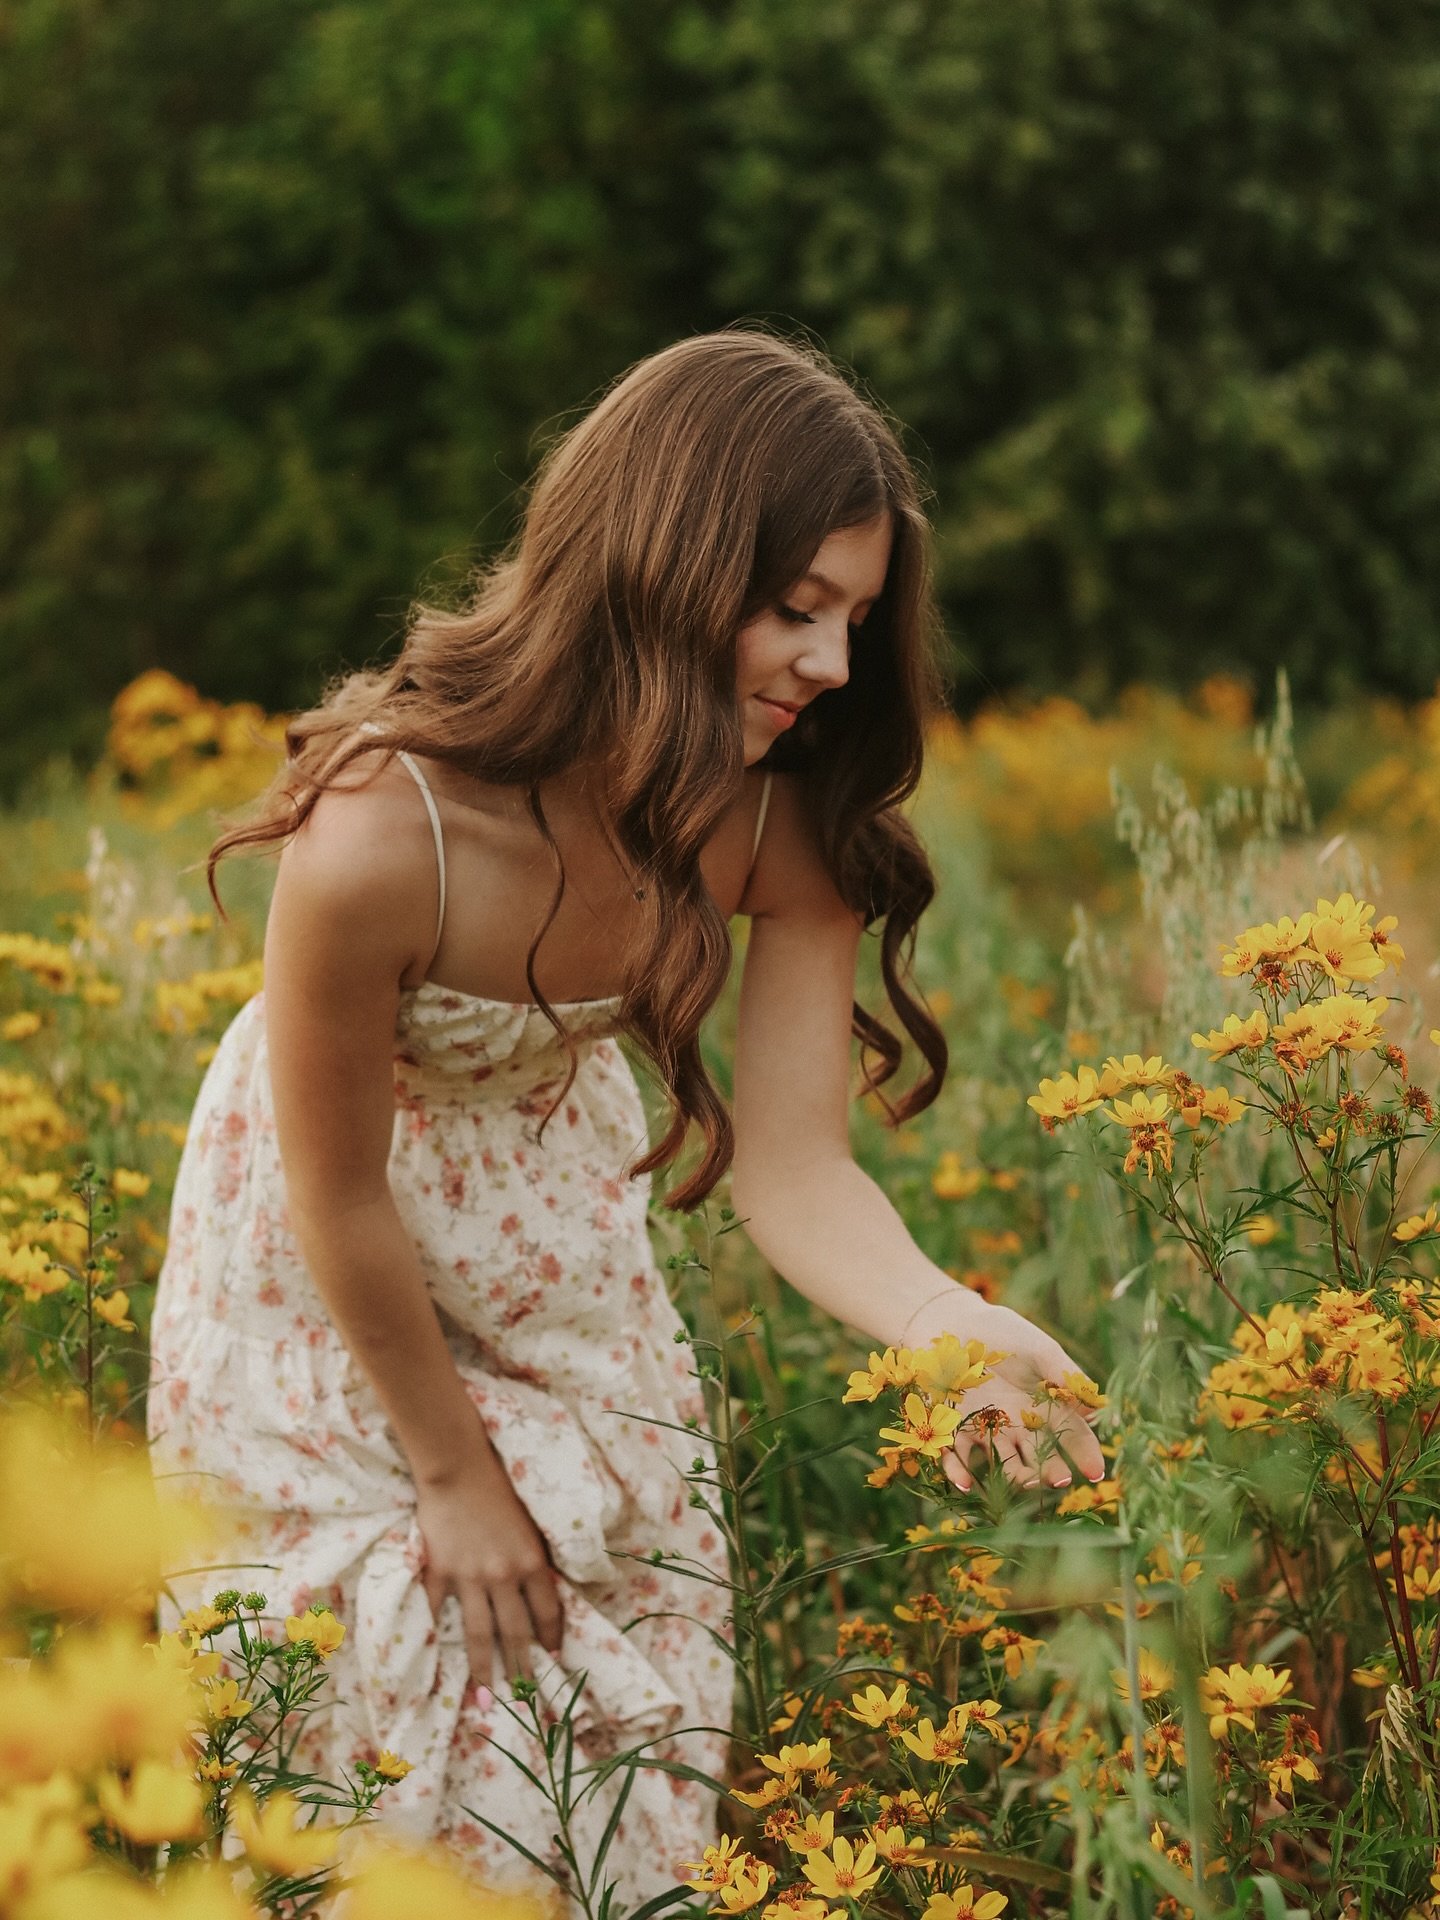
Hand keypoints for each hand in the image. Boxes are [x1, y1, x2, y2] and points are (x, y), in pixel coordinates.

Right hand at [413, 1425, 563, 1700]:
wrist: (458, 1467)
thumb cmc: (500, 1487)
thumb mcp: (531, 1523)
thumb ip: (534, 1558)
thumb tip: (541, 1591)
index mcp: (531, 1562)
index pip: (547, 1612)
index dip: (551, 1638)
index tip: (552, 1658)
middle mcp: (503, 1576)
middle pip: (514, 1633)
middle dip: (520, 1668)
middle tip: (524, 1698)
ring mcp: (469, 1577)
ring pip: (478, 1635)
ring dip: (484, 1669)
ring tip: (485, 1698)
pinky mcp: (439, 1572)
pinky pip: (438, 1610)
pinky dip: (437, 1635)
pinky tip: (438, 1661)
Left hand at [903, 1290, 1106, 1493]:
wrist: (953, 1321)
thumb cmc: (1001, 1333)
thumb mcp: (1039, 1349)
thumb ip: (1064, 1374)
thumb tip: (1093, 1408)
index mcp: (1042, 1406)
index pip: (1070, 1435)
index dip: (1084, 1454)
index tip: (1095, 1472)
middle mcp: (1017, 1424)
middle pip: (1038, 1456)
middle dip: (1051, 1471)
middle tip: (1059, 1481)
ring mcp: (985, 1429)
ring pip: (1003, 1462)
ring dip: (1014, 1476)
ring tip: (1025, 1482)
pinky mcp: (952, 1427)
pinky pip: (956, 1455)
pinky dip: (960, 1470)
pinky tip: (966, 1482)